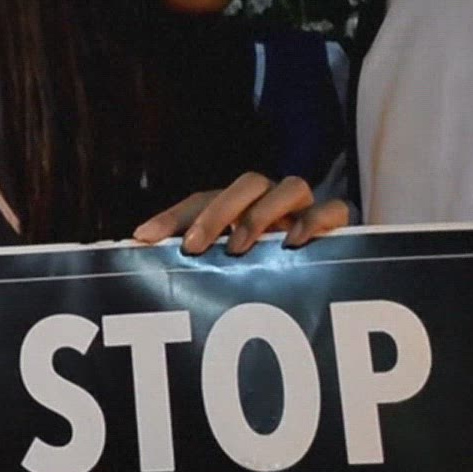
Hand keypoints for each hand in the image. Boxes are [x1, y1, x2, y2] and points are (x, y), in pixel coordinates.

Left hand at [133, 173, 347, 255]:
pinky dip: (315, 221)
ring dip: (262, 214)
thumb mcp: (216, 270)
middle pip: (249, 183)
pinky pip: (333, 210)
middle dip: (219, 212)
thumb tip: (136, 243)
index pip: (202, 200)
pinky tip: (293, 244)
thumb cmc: (257, 276)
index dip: (172, 217)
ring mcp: (306, 210)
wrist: (322, 288)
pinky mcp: (336, 226)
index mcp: (239, 207)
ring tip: (240, 249)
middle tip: (195, 248)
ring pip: (292, 186)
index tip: (146, 239)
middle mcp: (272, 201)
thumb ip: (182, 255)